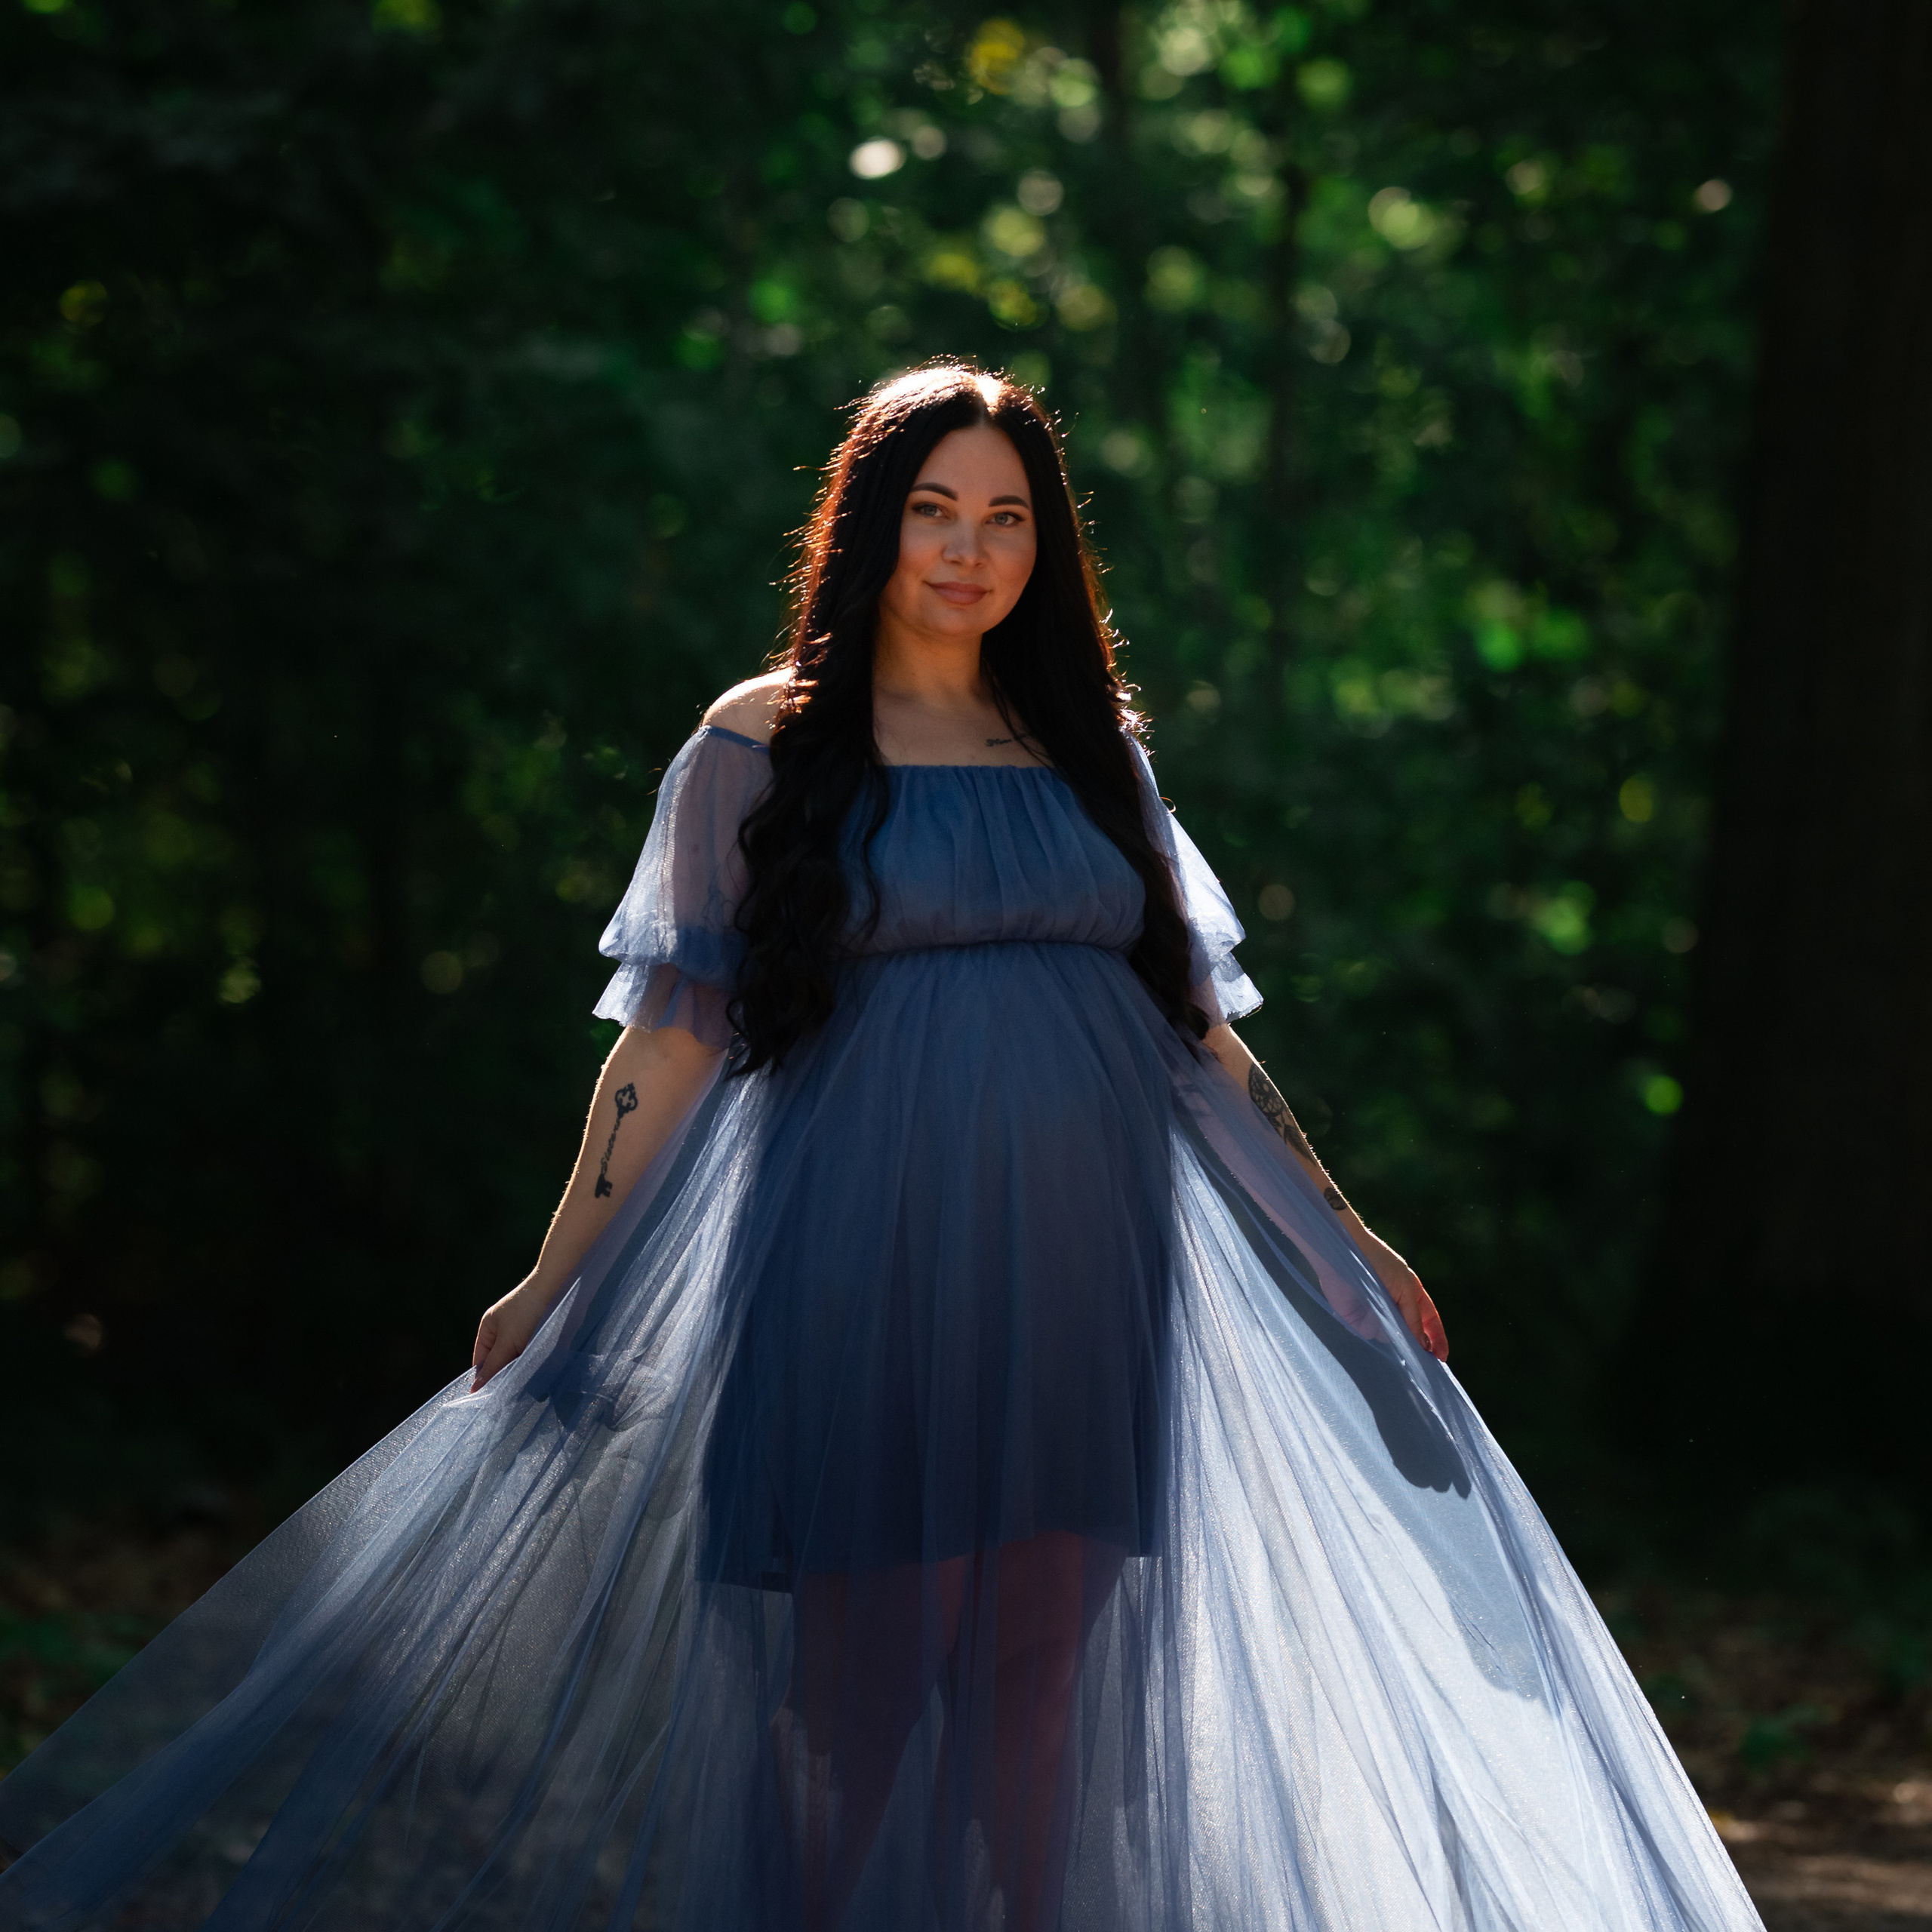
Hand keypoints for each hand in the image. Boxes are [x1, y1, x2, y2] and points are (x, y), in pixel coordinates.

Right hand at [470, 1279, 549, 1391]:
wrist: (561, 1288)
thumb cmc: (528, 1311)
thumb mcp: (507, 1342)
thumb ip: (493, 1366)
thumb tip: (474, 1389)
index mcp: (489, 1330)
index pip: (481, 1362)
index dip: (485, 1381)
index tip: (492, 1400)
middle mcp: (505, 1332)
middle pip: (502, 1364)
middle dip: (508, 1378)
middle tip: (516, 1398)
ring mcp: (524, 1334)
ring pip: (521, 1362)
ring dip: (526, 1374)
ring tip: (534, 1390)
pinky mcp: (543, 1336)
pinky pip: (537, 1357)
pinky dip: (539, 1366)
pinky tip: (544, 1378)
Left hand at [1359, 1236, 1448, 1361]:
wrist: (1344, 1253)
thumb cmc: (1379, 1263)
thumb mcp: (1405, 1288)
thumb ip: (1414, 1317)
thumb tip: (1423, 1345)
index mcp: (1412, 1296)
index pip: (1429, 1322)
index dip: (1437, 1340)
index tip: (1442, 1358)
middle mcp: (1395, 1309)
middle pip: (1410, 1336)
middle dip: (1416, 1348)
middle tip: (1422, 1362)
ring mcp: (1377, 1315)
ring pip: (1390, 1338)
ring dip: (1392, 1333)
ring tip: (1387, 1319)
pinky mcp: (1357, 1320)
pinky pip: (1370, 1334)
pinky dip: (1372, 1328)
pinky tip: (1369, 1316)